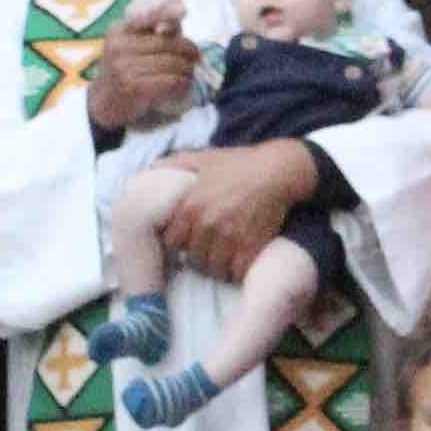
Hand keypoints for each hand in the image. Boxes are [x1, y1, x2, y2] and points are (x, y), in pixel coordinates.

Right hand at [83, 2, 199, 132]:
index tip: (183, 10)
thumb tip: (181, 9)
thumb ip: (155, 29)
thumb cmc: (125, 69)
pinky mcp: (134, 88)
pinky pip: (171, 81)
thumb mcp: (132, 44)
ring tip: (190, 73)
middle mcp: (119, 45)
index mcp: (118, 30)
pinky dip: (183, 84)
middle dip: (188, 50)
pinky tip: (183, 85)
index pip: (147, 14)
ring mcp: (124, 67)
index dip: (167, 9)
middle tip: (196, 57)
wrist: (104, 103)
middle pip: (168, 42)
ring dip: (188, 69)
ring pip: (173, 63)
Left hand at [158, 142, 315, 283]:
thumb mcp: (203, 158)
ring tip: (221, 261)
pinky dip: (236, 272)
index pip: (171, 242)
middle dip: (198, 258)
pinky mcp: (251, 247)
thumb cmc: (238, 163)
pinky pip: (236, 273)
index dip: (178, 243)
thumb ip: (176, 163)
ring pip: (213, 269)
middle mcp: (207, 224)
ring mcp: (230, 238)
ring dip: (216, 268)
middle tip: (205, 254)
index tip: (185, 243)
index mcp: (191, 206)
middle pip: (192, 259)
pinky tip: (237, 264)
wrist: (277, 170)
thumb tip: (153, 168)